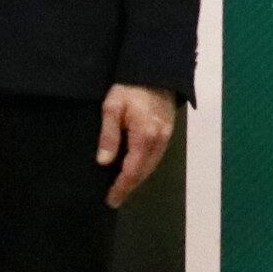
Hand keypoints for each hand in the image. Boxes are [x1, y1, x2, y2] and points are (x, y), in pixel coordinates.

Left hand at [98, 85, 178, 206]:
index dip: (121, 187)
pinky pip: (156, 158)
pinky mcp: (168, 133)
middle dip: (129, 187)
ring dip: (137, 179)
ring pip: (151, 167)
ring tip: (122, 187)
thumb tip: (104, 162)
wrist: (155, 71)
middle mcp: (158, 142)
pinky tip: (135, 169)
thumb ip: (109, 135)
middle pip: (143, 173)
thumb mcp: (112, 107)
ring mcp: (166, 138)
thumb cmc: (129, 88)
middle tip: (114, 198)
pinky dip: (145, 168)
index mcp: (144, 137)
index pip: (132, 171)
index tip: (111, 200)